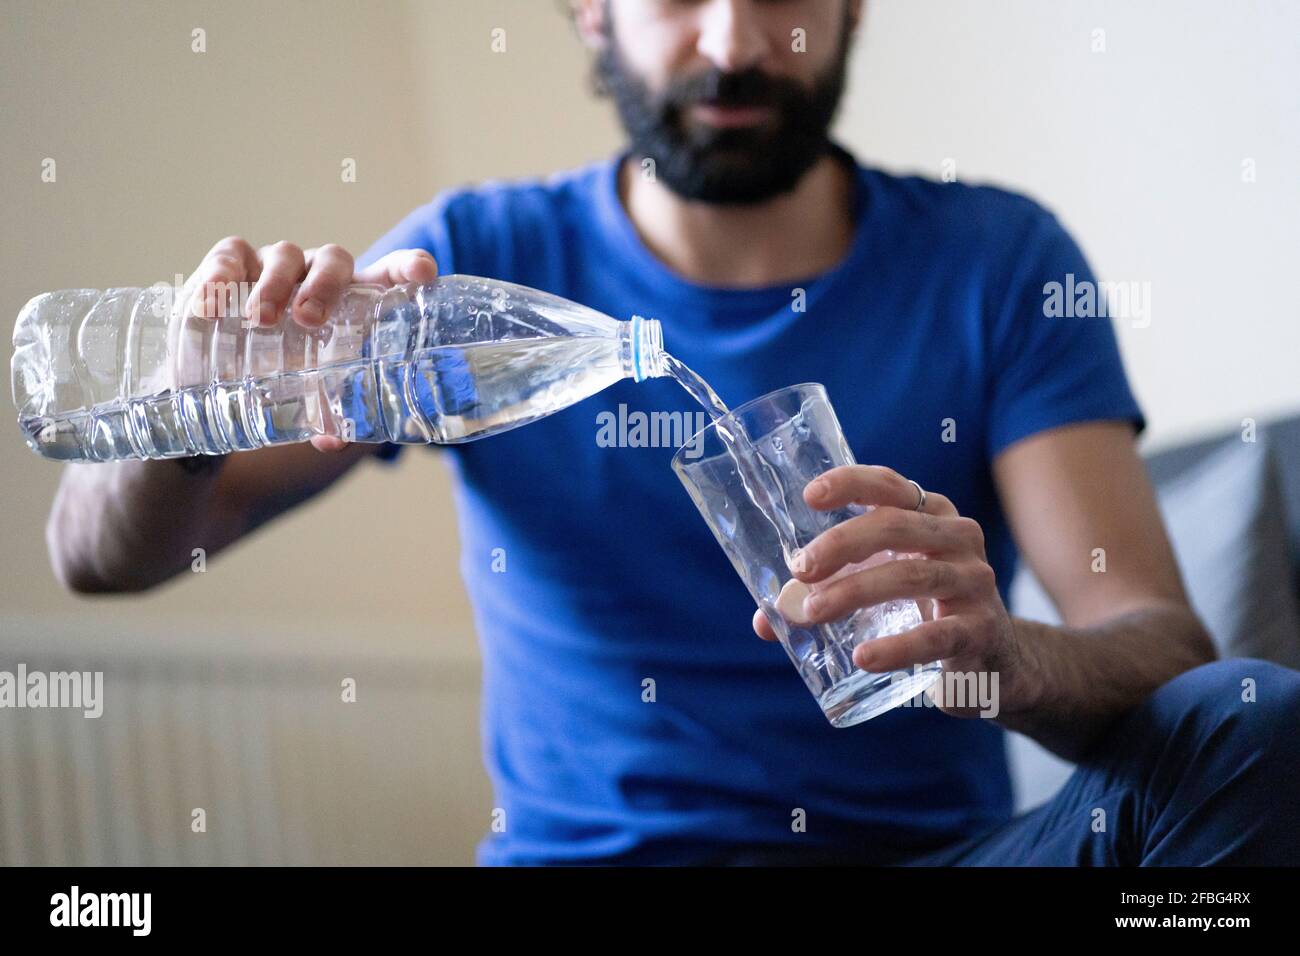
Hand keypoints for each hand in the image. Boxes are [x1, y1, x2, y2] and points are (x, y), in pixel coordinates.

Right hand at [180, 236, 438, 451]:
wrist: (215, 378)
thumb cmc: (281, 380)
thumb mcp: (307, 398)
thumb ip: (325, 416)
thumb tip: (332, 440)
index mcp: (351, 304)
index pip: (388, 275)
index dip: (408, 267)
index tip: (424, 273)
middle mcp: (317, 278)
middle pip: (334, 262)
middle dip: (325, 286)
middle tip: (309, 319)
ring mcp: (274, 267)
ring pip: (284, 257)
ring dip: (274, 286)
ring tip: (259, 319)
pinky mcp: (230, 266)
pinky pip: (230, 257)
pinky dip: (222, 277)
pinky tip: (212, 303)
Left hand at [751, 465, 1026, 717]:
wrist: (995, 663)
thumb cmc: (926, 611)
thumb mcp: (881, 591)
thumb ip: (825, 596)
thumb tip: (764, 620)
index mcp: (929, 515)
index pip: (891, 485)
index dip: (851, 483)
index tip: (810, 496)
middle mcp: (957, 538)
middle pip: (895, 526)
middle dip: (841, 544)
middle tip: (800, 569)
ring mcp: (974, 583)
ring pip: (910, 577)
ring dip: (854, 591)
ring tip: (812, 612)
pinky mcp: (981, 631)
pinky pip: (936, 635)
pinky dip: (896, 647)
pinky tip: (864, 657)